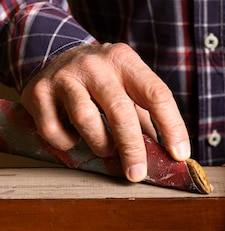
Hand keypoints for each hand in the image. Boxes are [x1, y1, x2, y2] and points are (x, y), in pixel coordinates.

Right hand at [20, 43, 189, 180]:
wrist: (52, 57)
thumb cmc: (100, 83)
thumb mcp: (127, 88)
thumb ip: (146, 118)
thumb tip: (169, 155)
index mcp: (125, 61)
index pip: (156, 94)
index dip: (171, 126)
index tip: (179, 154)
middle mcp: (95, 64)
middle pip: (120, 111)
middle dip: (132, 148)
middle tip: (138, 174)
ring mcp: (65, 76)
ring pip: (86, 120)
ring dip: (100, 144)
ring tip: (104, 147)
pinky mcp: (38, 92)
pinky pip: (55, 131)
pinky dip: (68, 143)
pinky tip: (73, 136)